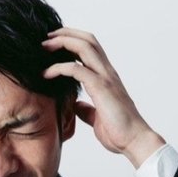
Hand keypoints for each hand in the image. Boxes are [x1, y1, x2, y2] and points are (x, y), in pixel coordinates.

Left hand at [42, 28, 164, 167]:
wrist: (135, 142)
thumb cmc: (119, 132)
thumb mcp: (96, 118)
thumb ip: (86, 109)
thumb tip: (76, 105)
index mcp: (107, 77)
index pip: (91, 48)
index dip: (73, 40)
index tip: (53, 44)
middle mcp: (107, 73)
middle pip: (87, 40)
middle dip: (65, 34)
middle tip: (45, 38)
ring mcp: (105, 78)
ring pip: (84, 46)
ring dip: (61, 43)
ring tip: (43, 47)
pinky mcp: (101, 88)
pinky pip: (76, 69)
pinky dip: (58, 68)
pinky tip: (46, 74)